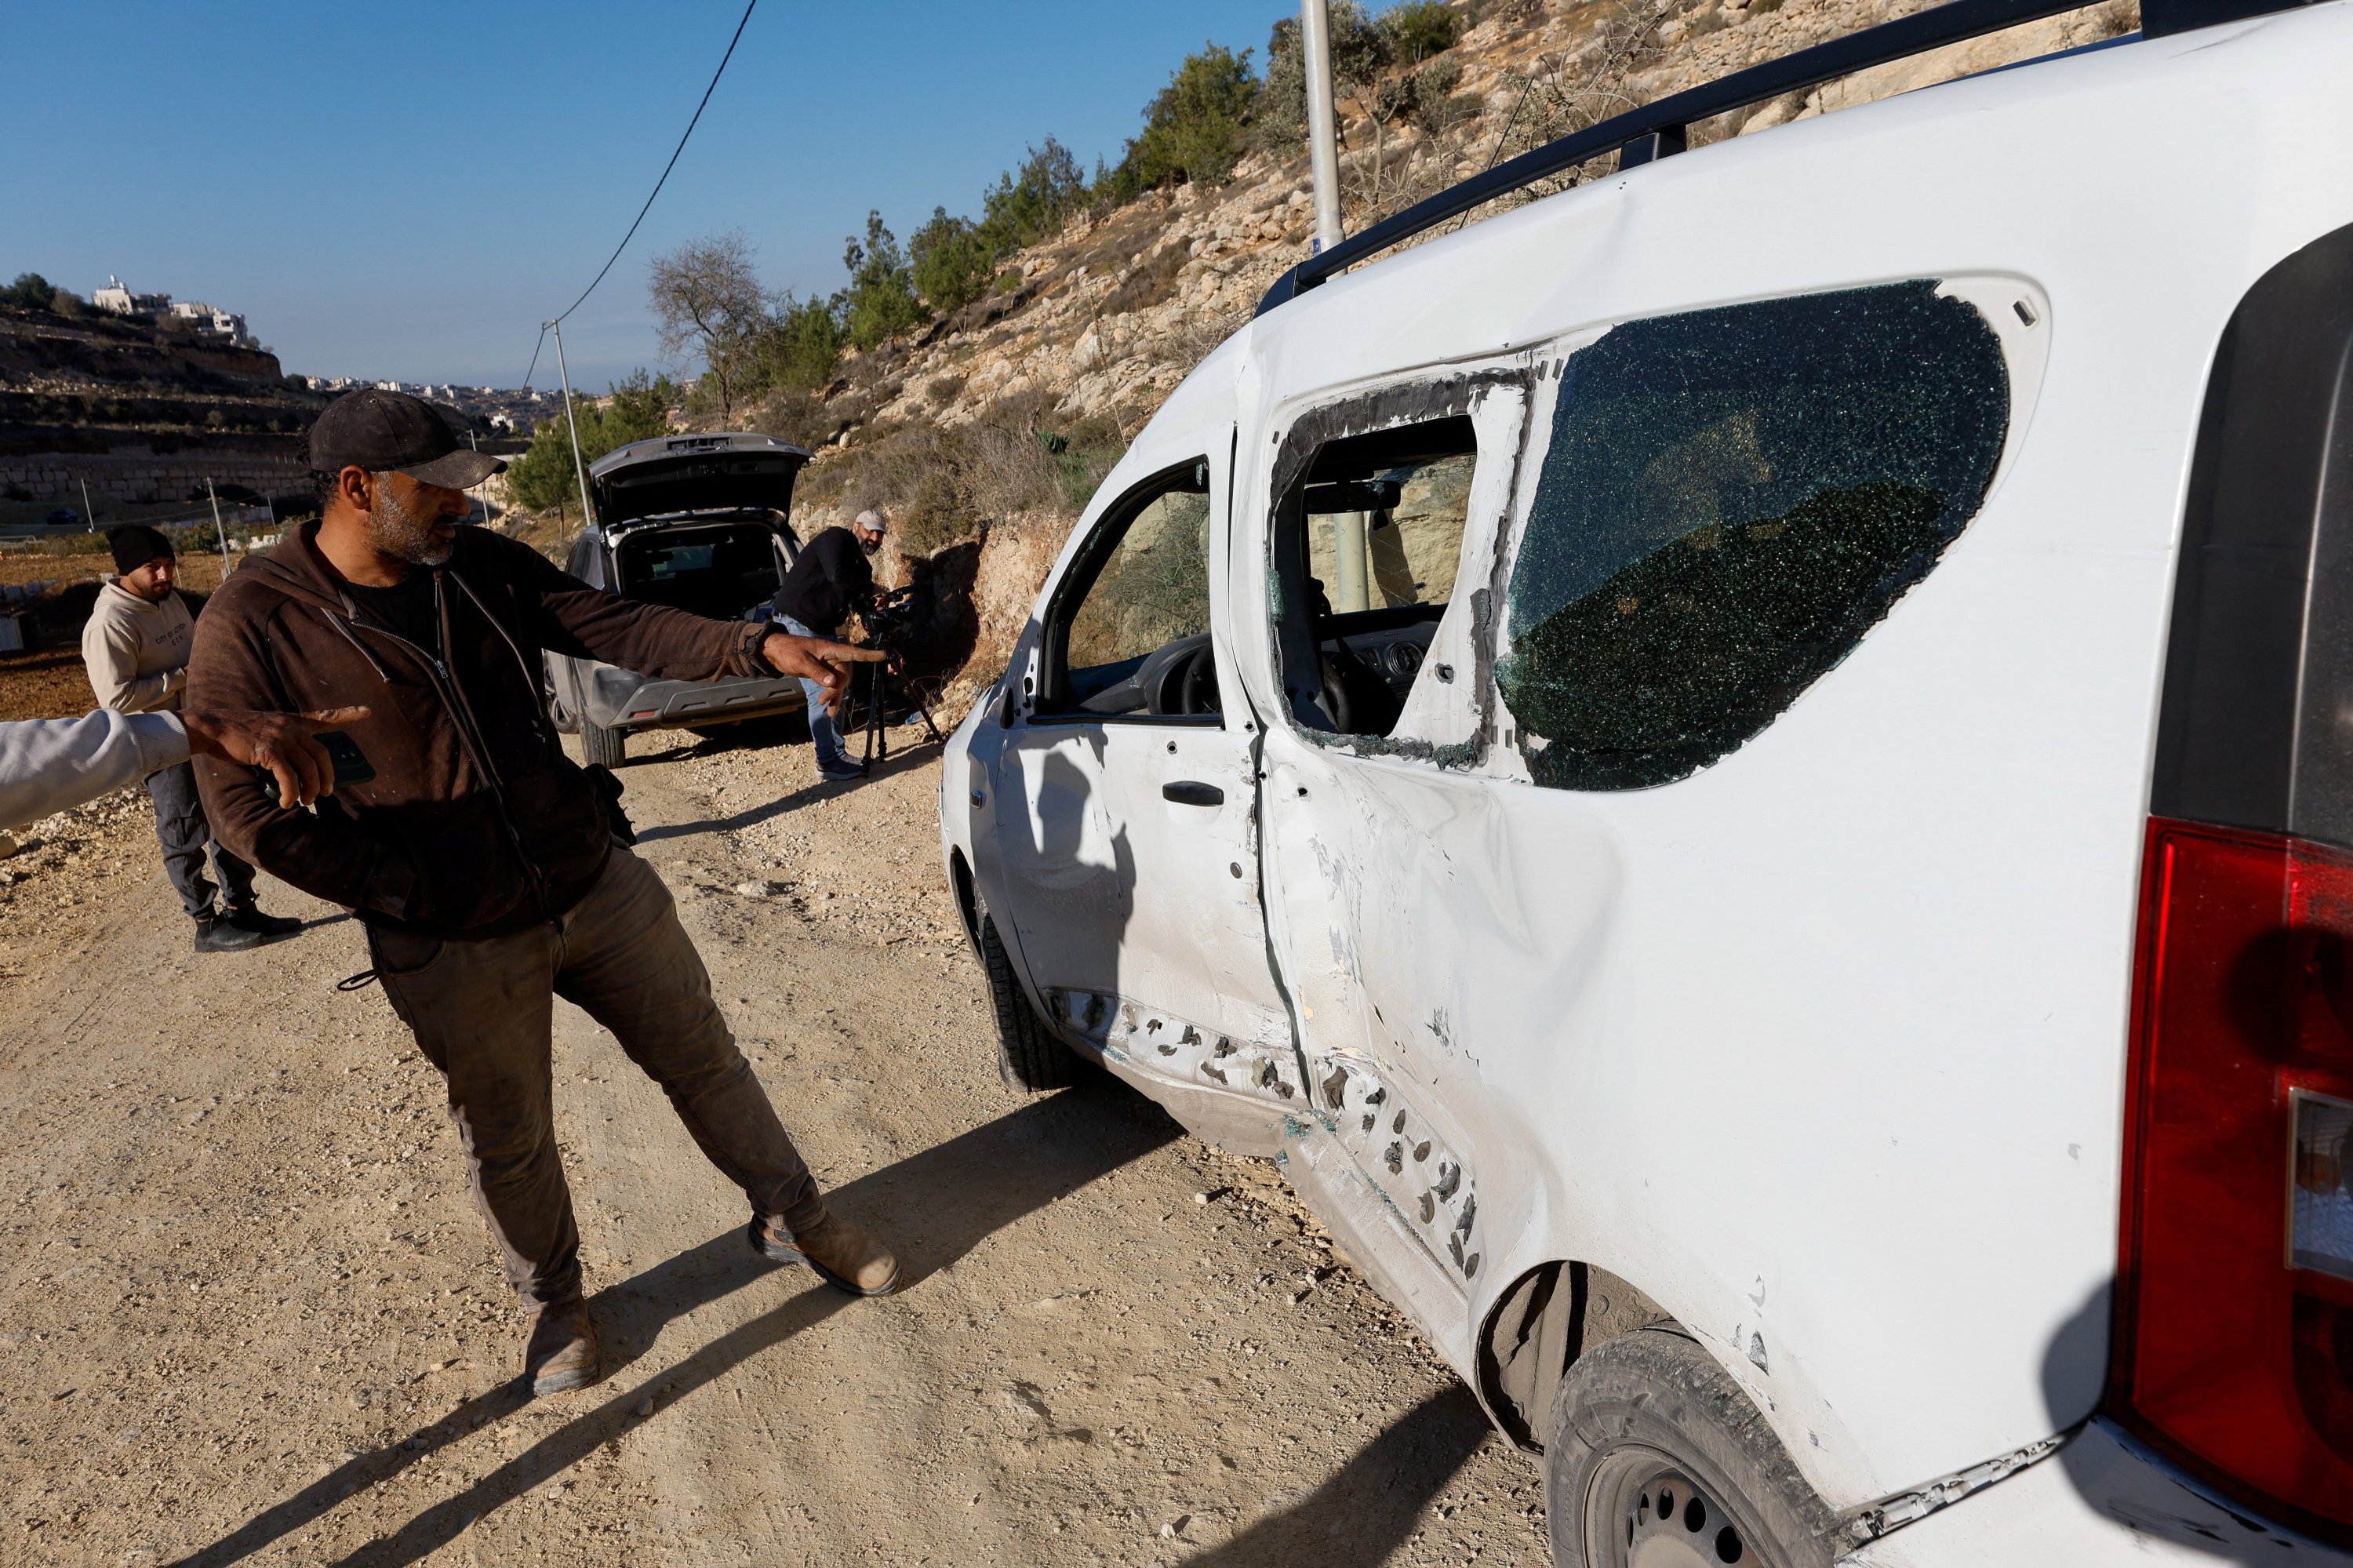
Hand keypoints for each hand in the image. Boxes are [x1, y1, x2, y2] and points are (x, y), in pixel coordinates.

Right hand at [183, 706, 371, 809]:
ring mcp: (281, 738)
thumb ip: (283, 739)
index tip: (367, 711)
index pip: (324, 717)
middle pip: (322, 754)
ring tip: (305, 801)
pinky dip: (290, 793)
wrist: (212, 727)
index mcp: (291, 721)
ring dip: (310, 789)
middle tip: (326, 792)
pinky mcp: (269, 752)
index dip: (347, 715)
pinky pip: (289, 777)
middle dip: (328, 776)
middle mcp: (290, 727)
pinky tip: (286, 802)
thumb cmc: (236, 732)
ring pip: (309, 768)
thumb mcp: (266, 728)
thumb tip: (294, 763)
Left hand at [761, 631, 885, 715]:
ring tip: (830, 713)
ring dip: (835, 697)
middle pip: (844, 676)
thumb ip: (817, 672)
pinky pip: (831, 686)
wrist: (774, 652)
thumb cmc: (788, 651)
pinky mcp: (822, 673)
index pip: (852, 652)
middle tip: (824, 702)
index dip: (868, 655)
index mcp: (830, 649)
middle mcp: (832, 657)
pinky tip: (829, 708)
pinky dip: (831, 697)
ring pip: (839, 683)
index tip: (883, 655)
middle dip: (836, 690)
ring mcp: (828, 666)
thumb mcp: (800, 661)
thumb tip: (832, 683)